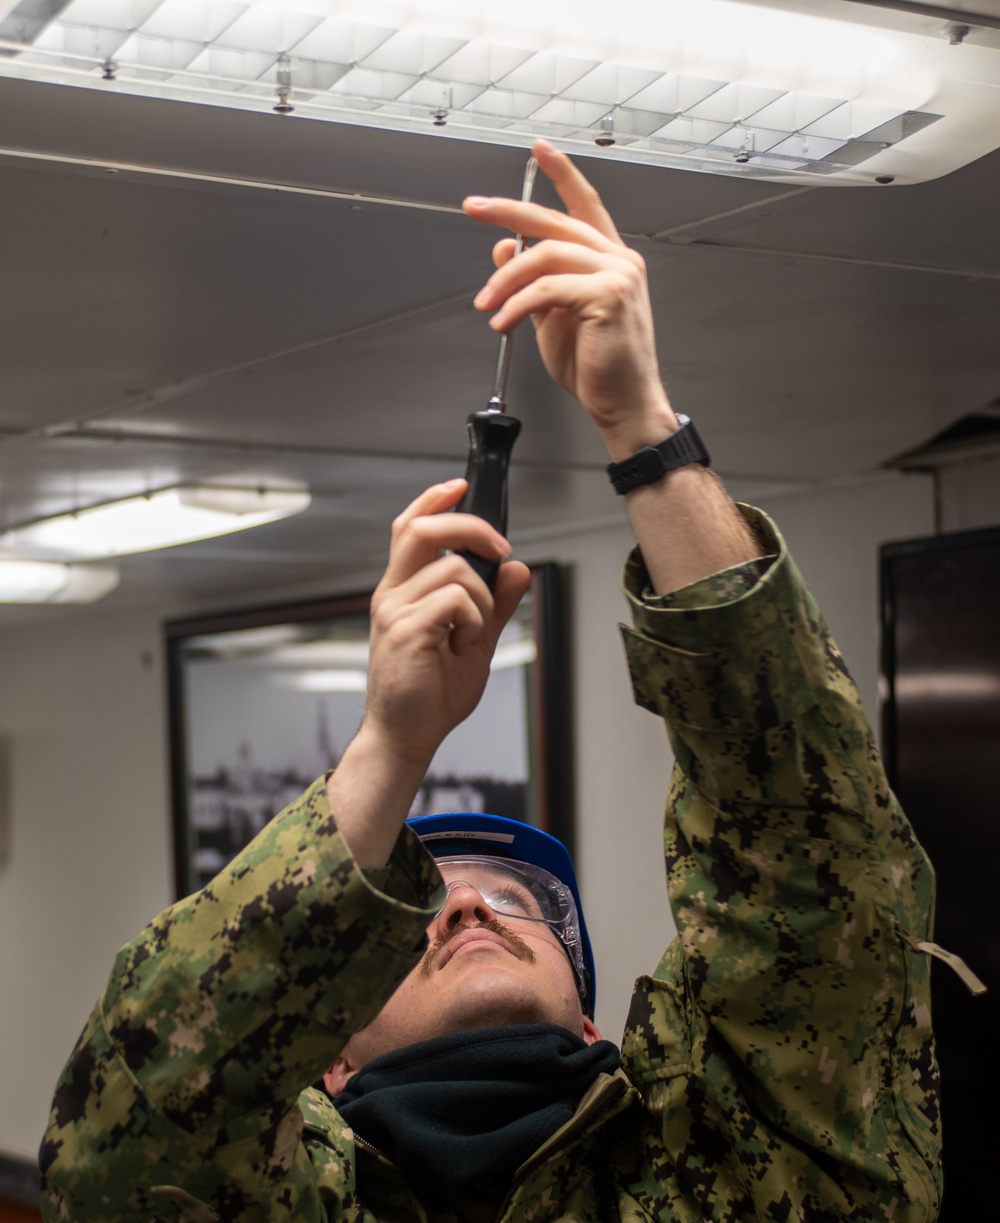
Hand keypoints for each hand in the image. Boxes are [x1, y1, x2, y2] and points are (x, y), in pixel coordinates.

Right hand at [362, 480, 530, 769]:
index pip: (409, 527)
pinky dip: (474, 620)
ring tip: (471, 635)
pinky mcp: (406, 631)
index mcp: (403, 590)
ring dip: (482, 599)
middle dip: (471, 527)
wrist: (407, 736)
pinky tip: (462, 646)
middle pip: (423, 529)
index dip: (434, 499)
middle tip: (501, 548)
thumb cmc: (430, 694)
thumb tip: (518, 569)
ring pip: (454, 570)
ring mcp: (395, 612)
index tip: (461, 485)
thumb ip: (497, 603)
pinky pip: (455, 601)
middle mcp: (393, 594)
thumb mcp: (477, 640)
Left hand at [463, 140, 677, 460]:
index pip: (584, 205)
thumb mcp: (552, 317)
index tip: (538, 150)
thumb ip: (532, 282)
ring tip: (486, 305)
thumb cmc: (597, 368)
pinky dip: (517, 304)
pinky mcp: (608, 296)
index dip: (562, 174)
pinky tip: (502, 322)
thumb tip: (503, 248)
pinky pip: (548, 289)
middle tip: (474, 207)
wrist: (624, 404)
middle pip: (555, 221)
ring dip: (505, 280)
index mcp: (609, 261)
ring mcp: (617, 274)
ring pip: (545, 256)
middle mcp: (618, 260)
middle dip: (509, 211)